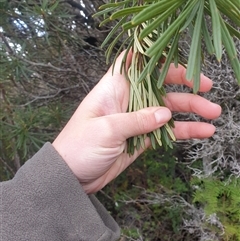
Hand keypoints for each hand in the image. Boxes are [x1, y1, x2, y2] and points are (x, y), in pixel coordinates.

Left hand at [52, 51, 220, 193]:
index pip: (135, 62)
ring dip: (190, 110)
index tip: (178, 59)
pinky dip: (182, 131)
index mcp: (113, 89)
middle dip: (184, 85)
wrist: (72, 175)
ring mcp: (136, 119)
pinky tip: (200, 132)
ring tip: (213, 114)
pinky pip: (165, 131)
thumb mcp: (107, 130)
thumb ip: (137, 120)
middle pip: (159, 85)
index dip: (155, 57)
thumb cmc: (79, 147)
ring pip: (167, 109)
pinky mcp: (140, 137)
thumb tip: (165, 113)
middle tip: (206, 87)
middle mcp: (127, 100)